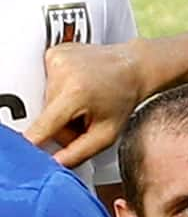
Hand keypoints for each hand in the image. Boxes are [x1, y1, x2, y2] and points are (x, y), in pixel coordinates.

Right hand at [25, 41, 144, 167]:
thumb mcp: (108, 134)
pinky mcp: (52, 53)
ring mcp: (56, 59)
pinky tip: (78, 89)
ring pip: (46, 101)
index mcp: (76, 92)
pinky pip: (47, 83)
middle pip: (46, 115)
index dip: (34, 140)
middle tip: (85, 119)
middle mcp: (63, 72)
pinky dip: (60, 92)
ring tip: (84, 103)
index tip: (27, 148)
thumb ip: (80, 152)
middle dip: (63, 125)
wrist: (133, 68)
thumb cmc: (124, 98)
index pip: (44, 124)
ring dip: (61, 109)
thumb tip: (55, 163)